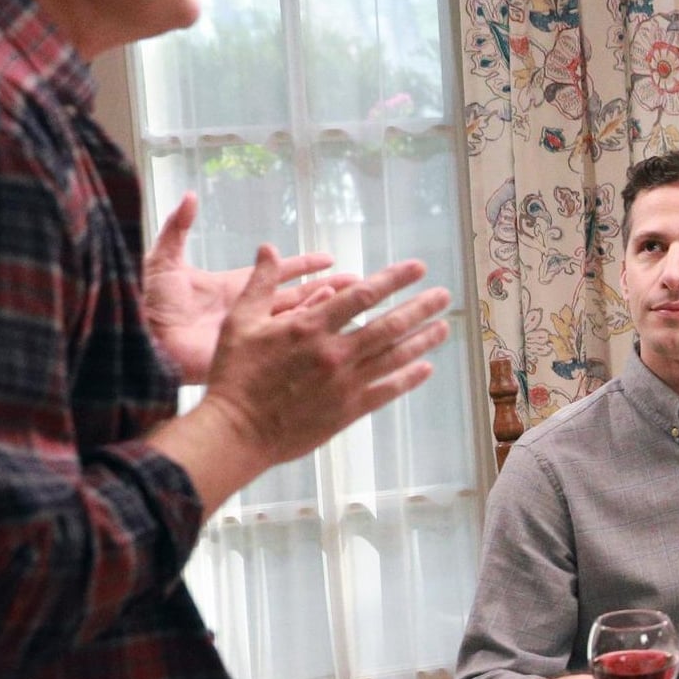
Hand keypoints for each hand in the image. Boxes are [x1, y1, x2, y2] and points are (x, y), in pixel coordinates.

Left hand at [142, 193, 337, 382]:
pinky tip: (328, 317)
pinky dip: (308, 328)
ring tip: (351, 297)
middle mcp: (247, 310)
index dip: (303, 265)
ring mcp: (250, 334)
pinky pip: (285, 341)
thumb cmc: (148, 302)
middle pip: (296, 296)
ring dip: (323, 306)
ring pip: (296, 319)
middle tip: (357, 282)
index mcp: (232, 287)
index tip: (329, 258)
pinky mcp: (248, 354)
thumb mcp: (164, 260)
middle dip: (327, 288)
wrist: (141, 338)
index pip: (276, 274)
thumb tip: (192, 196)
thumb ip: (179, 228)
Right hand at [199, 245, 452, 466]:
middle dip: (420, 307)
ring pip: (394, 356)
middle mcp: (335, 352)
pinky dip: (409, 378)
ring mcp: (345, 382)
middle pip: (389, 324)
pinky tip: (426, 368)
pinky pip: (387, 390)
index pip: (362, 295)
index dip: (393, 278)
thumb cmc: (234, 375)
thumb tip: (267, 248)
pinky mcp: (348, 410)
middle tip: (444, 295)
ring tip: (444, 326)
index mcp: (310, 326)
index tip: (417, 268)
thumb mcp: (240, 322)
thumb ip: (260, 284)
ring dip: (423, 339)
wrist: (236, 430)